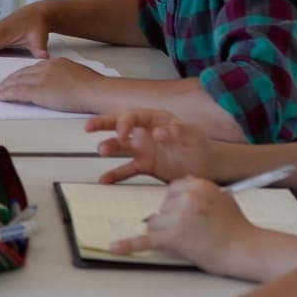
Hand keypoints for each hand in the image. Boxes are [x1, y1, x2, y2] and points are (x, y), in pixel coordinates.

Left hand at [0, 55, 100, 109]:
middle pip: (23, 73)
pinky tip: (1, 97)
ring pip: (18, 82)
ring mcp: (42, 79)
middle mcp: (47, 68)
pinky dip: (7, 94)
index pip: (35, 67)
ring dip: (6, 87)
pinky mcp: (39, 92)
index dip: (24, 73)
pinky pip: (18, 92)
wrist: (95, 90)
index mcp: (57, 63)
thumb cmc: (94, 87)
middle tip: (2, 84)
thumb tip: (68, 83)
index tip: (18, 77)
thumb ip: (69, 77)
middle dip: (11, 79)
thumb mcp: (79, 75)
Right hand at [92, 109, 232, 185]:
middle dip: (103, 124)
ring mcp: (144, 149)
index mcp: (156, 119)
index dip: (125, 123)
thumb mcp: (194, 135)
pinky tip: (104, 180)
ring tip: (101, 152)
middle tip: (89, 127)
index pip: (134, 116)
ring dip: (109, 147)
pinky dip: (115, 174)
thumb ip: (178, 131)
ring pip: (121, 146)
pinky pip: (127, 169)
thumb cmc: (201, 145)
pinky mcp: (145, 165)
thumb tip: (158, 133)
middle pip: (120, 124)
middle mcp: (146, 132)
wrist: (207, 166)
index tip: (122, 134)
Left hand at [108, 176, 240, 271]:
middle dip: (172, 220)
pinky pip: (145, 240)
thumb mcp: (221, 197)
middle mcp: (185, 197)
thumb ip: (199, 189)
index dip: (178, 205)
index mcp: (197, 184)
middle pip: (162, 207)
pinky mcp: (171, 237)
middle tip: (194, 231)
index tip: (191, 215)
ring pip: (154, 223)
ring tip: (189, 240)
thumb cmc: (235, 226)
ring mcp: (177, 217)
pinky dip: (129, 245)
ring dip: (165, 233)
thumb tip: (182, 182)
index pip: (172, 190)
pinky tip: (114, 248)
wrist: (242, 249)